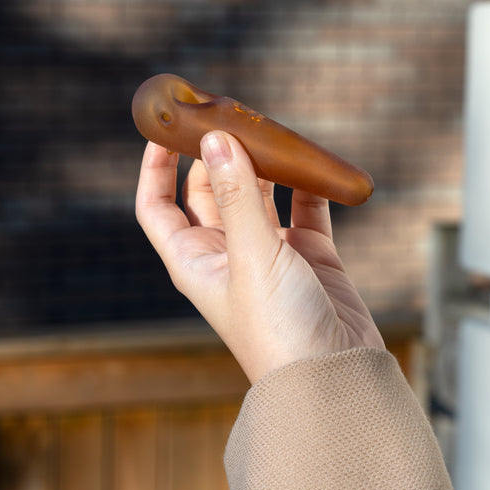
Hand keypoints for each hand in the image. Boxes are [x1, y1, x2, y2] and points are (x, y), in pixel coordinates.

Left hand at [136, 131, 384, 382]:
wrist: (335, 377)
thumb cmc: (278, 330)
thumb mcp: (251, 256)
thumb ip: (236, 195)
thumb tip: (216, 138)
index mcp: (193, 260)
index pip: (157, 206)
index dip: (154, 167)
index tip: (164, 126)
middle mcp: (226, 253)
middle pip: (209, 190)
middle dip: (215, 152)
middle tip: (229, 112)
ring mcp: (268, 253)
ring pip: (258, 193)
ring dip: (263, 162)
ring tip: (271, 127)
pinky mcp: (310, 255)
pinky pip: (305, 206)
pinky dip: (309, 183)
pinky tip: (314, 162)